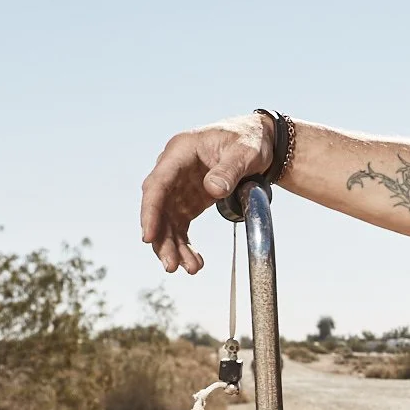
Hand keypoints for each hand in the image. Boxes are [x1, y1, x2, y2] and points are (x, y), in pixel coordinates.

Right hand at [139, 114, 274, 273]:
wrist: (260, 141)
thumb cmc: (249, 140)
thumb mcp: (245, 151)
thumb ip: (229, 169)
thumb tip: (213, 189)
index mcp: (180, 152)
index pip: (157, 184)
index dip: (151, 211)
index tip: (148, 236)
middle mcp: (173, 170)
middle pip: (159, 207)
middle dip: (162, 238)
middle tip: (171, 265)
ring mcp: (180, 187)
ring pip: (168, 221)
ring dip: (174, 246)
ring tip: (189, 269)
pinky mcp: (189, 200)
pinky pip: (180, 226)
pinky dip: (185, 244)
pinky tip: (194, 262)